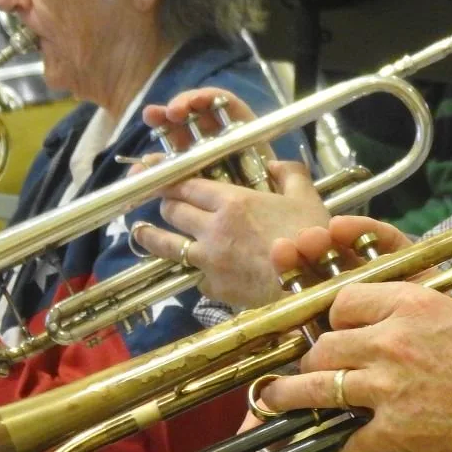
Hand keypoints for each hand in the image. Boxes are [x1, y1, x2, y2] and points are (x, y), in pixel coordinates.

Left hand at [129, 88, 332, 308]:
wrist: (311, 287)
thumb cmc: (311, 239)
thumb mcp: (308, 198)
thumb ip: (291, 175)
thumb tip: (278, 164)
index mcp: (233, 201)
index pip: (188, 185)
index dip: (171, 180)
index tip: (161, 178)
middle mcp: (213, 228)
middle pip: (173, 211)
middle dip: (166, 204)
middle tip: (164, 203)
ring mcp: (209, 260)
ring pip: (166, 244)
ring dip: (151, 236)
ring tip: (139, 232)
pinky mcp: (212, 287)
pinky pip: (192, 276)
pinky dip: (191, 271)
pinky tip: (188, 270)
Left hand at [259, 281, 451, 451]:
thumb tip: (447, 306)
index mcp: (414, 304)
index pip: (347, 299)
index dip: (337, 315)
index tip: (337, 327)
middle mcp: (391, 340)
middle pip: (326, 343)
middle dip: (316, 357)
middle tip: (314, 369)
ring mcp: (387, 386)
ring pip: (318, 386)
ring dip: (292, 396)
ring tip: (274, 401)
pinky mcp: (390, 429)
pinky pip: (349, 440)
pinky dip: (344, 451)